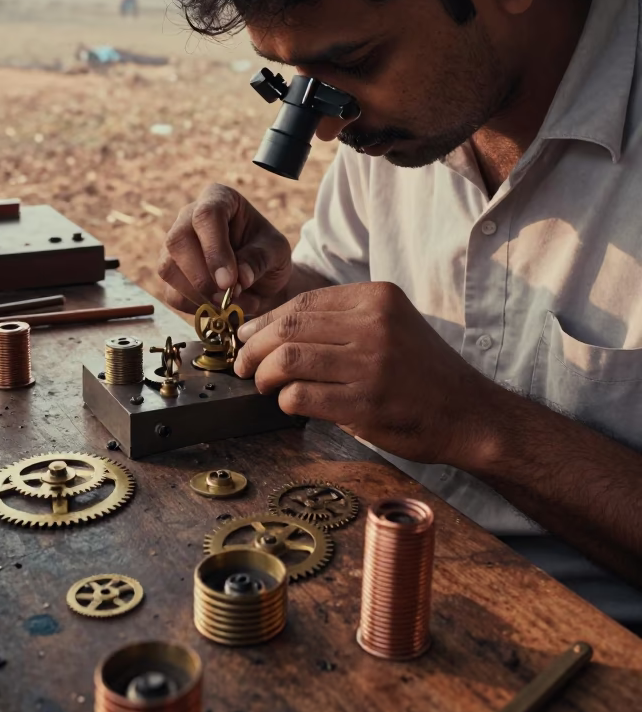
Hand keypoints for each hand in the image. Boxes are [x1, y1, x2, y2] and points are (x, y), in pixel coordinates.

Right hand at [158, 183, 292, 316]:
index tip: (229, 281)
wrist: (263, 278)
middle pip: (177, 241)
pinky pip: (172, 294)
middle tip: (229, 297)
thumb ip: (260, 259)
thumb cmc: (269, 255)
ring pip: (168, 269)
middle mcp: (189, 217)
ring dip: (200, 296)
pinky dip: (197, 308)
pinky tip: (221, 309)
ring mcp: (175, 246)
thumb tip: (240, 278)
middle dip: (201, 276)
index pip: (206, 215)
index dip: (214, 249)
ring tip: (234, 305)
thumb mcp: (276, 251)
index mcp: (219, 199)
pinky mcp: (172, 274)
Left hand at [234, 282, 487, 465]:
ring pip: (288, 360)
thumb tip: (276, 329)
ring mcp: (370, 364)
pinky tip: (289, 404)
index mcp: (378, 298)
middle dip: (254, 347)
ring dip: (263, 375)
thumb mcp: (392, 325)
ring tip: (261, 384)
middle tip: (242, 363)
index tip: (247, 335)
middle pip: (289, 328)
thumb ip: (344, 321)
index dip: (265, 320)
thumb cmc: (423, 372)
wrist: (469, 413)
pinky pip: (303, 396)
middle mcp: (374, 325)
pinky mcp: (366, 403)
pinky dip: (286, 401)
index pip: (303, 302)